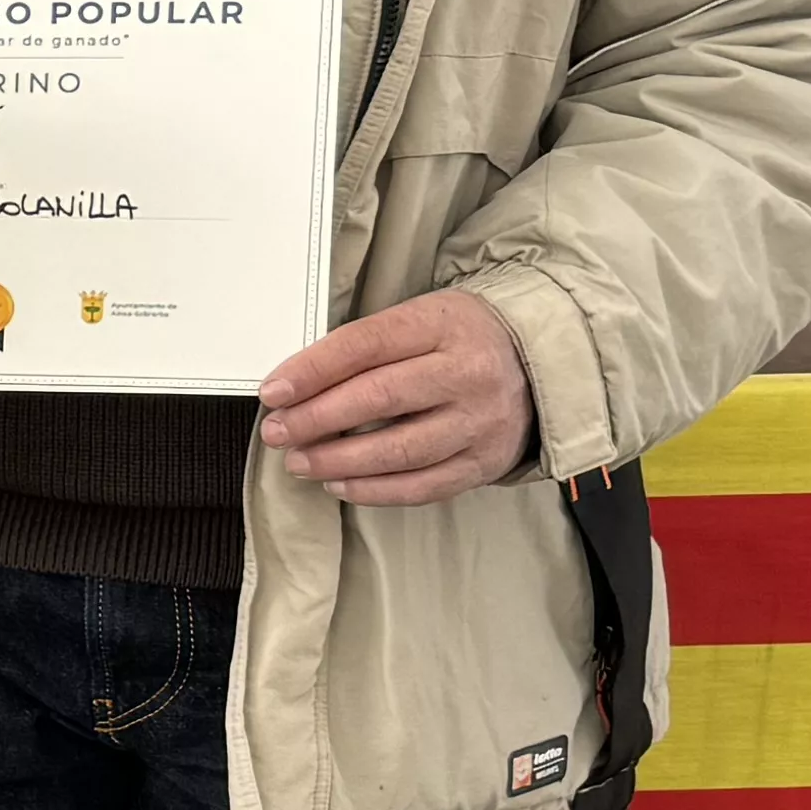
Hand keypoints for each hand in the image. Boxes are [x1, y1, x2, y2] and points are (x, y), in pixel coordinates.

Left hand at [258, 289, 537, 503]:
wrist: (537, 363)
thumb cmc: (460, 339)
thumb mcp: (419, 319)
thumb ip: (366, 346)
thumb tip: (296, 385)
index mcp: (444, 325)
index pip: (367, 345)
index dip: (313, 370)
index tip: (273, 392)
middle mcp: (467, 373)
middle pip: (380, 398)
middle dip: (317, 419)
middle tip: (278, 432)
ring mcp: (480, 421)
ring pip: (399, 450)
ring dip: (338, 461)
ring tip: (300, 462)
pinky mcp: (485, 462)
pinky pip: (422, 486)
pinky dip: (374, 491)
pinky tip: (339, 485)